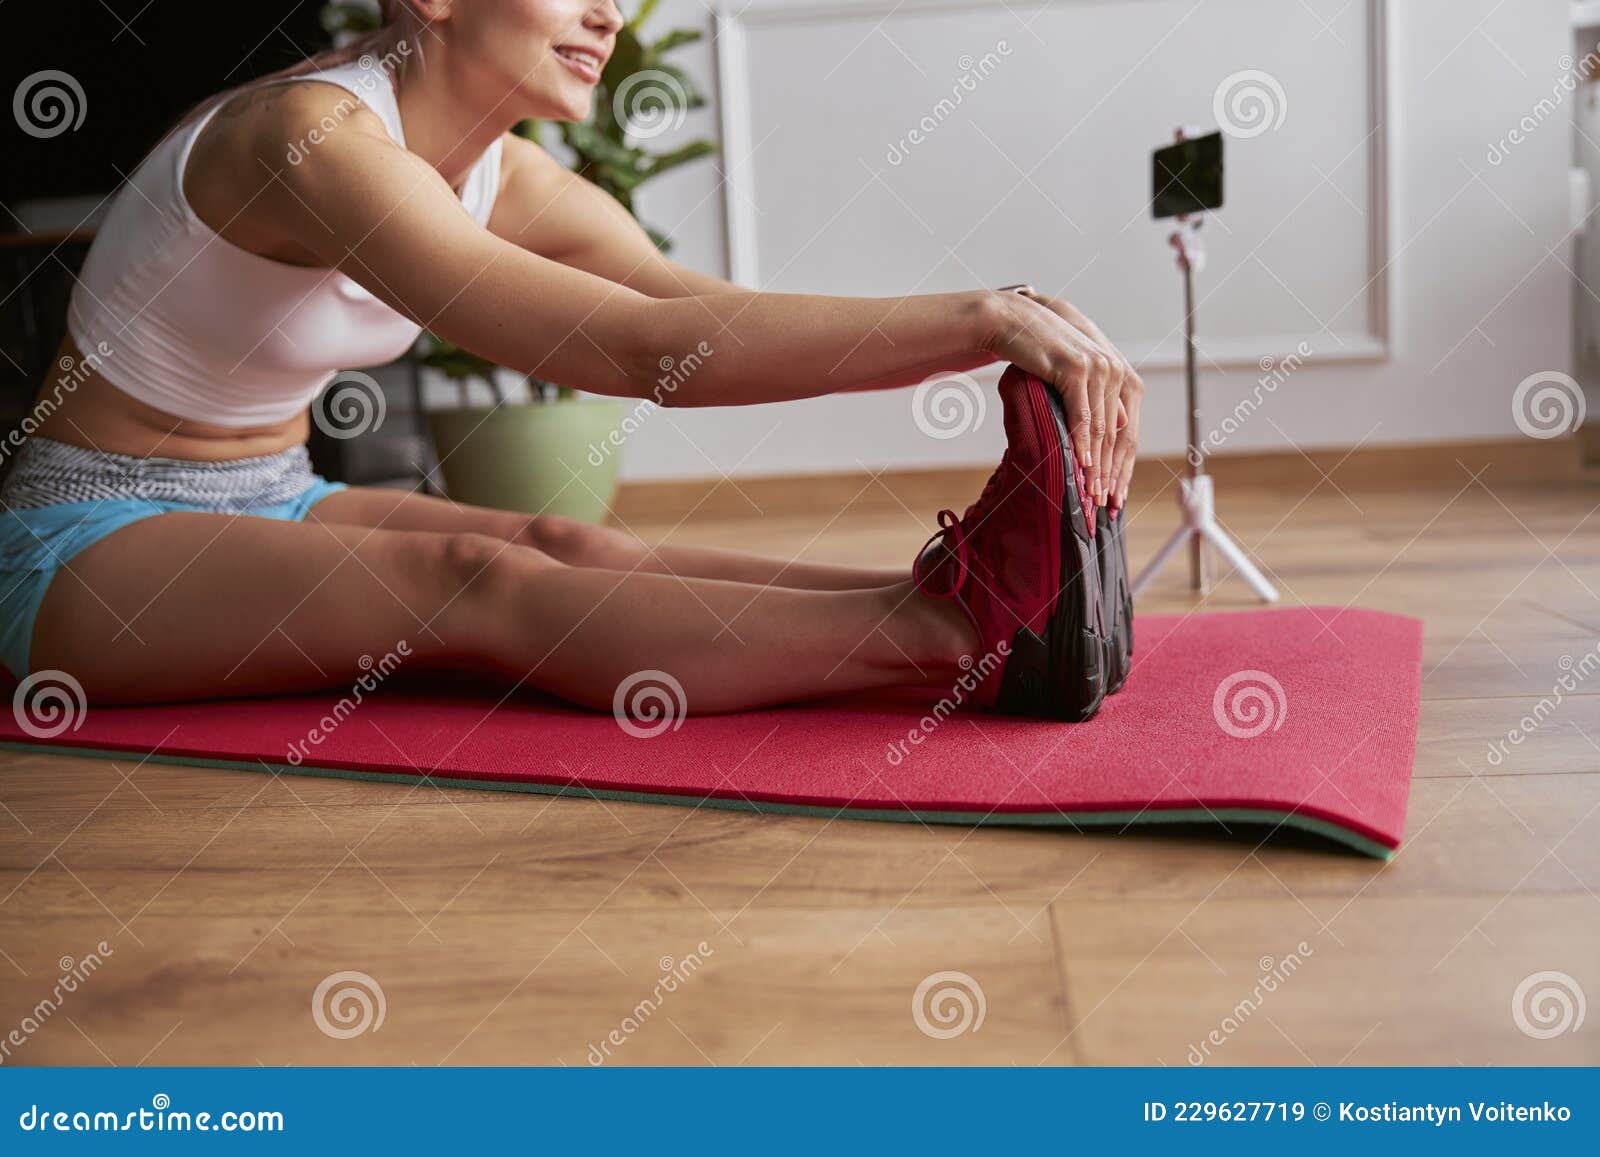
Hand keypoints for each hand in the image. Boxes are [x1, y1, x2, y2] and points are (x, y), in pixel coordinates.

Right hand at [981, 288, 1142, 506]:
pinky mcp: (1077, 368)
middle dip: (1111, 474)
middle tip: (1105, 504)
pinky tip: (1079, 462)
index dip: (1123, 468)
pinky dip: (1081, 441)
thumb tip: (1110, 436)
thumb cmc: (1042, 356)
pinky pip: (1081, 414)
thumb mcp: (1073, 382)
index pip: (1128, 432)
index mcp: (1122, 378)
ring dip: (1097, 465)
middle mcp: (1117, 372)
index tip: (1116, 496)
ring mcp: (1100, 369)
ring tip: (1092, 492)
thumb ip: (1094, 405)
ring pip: (1102, 429)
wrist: (1016, 322)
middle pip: (1119, 435)